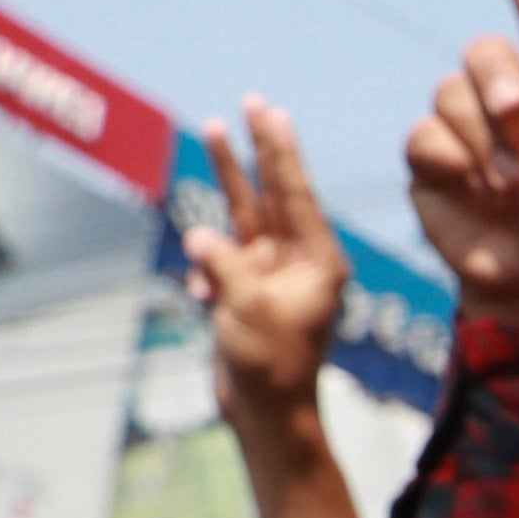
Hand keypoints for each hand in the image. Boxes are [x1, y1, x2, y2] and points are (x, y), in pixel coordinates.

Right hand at [184, 96, 345, 424]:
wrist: (267, 414)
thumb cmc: (270, 365)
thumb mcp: (246, 308)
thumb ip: (224, 265)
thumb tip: (199, 237)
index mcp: (319, 261)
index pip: (296, 193)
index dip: (279, 150)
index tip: (271, 112)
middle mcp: (301, 260)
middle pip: (275, 192)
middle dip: (259, 148)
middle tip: (253, 103)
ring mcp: (274, 272)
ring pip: (246, 213)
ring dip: (227, 177)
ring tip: (211, 130)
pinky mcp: (248, 289)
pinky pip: (221, 257)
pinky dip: (205, 263)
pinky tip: (198, 288)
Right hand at [402, 0, 518, 323]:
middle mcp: (505, 104)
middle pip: (481, 51)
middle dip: (497, 79)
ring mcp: (465, 131)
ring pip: (448, 91)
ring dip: (481, 136)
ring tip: (509, 184)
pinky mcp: (430, 162)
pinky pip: (423, 135)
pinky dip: (452, 159)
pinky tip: (475, 191)